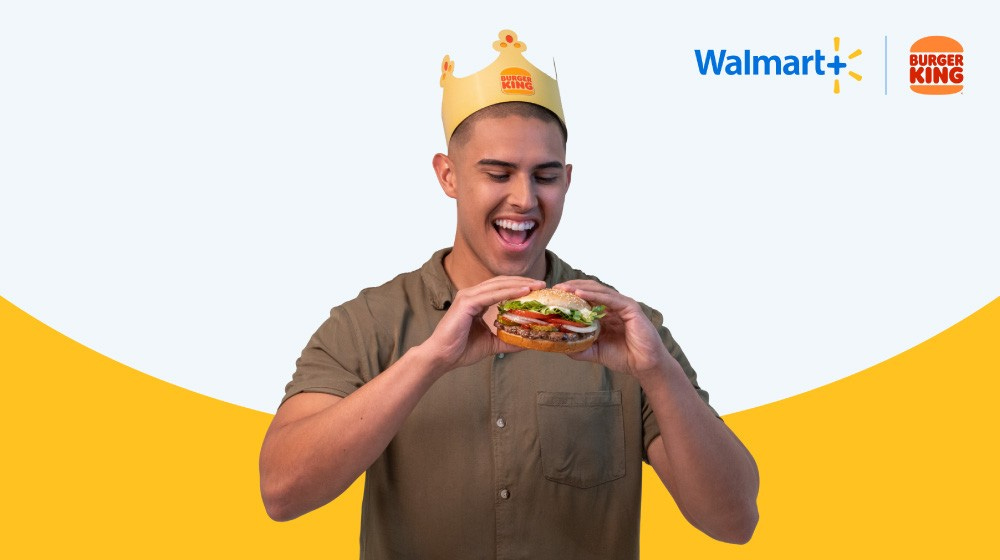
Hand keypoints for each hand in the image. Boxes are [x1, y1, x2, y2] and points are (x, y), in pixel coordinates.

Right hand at [423, 276, 545, 371]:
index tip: (538, 289)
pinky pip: (491, 295)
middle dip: (523, 282)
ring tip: (537, 286)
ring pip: (498, 285)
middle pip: (502, 282)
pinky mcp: (466, 303)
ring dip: (519, 284)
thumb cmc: (461, 349)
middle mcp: (472, 294)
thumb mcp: (491, 343)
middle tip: (542, 284)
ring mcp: (468, 296)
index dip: (519, 286)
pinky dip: (508, 292)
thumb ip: (508, 339)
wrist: (442, 357)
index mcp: (476, 300)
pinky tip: (523, 292)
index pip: (501, 288)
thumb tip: (528, 342)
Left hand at [552, 280, 672, 379]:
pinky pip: (610, 299)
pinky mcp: (631, 308)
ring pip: (599, 291)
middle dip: (572, 287)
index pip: (586, 297)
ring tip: (564, 289)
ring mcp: (623, 305)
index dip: (570, 294)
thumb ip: (580, 347)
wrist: (644, 366)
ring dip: (580, 288)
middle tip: (555, 289)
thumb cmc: (624, 357)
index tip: (553, 295)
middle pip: (591, 289)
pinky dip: (594, 295)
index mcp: (606, 313)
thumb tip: (560, 345)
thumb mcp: (595, 351)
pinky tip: (580, 294)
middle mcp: (614, 306)